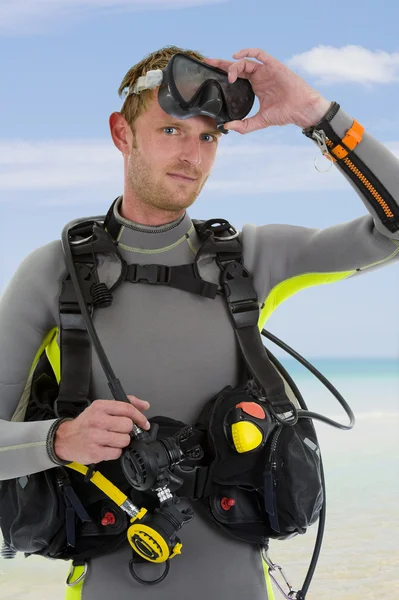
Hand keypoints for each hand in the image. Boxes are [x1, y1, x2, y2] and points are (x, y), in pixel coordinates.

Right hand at [54, 395, 150, 463]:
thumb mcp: (102, 408)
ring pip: (124, 440)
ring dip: (122, 442)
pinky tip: (107, 448)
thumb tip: (144, 405)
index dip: (140, 417)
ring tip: (112, 440)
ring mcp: (95, 436)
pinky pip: (117, 453)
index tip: (144, 423)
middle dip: (128, 430)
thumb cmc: (86, 424)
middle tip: (120, 432)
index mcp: (101, 407)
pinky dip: (115, 452)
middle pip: (128, 425)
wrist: (65, 439)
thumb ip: (124, 405)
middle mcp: (97, 420)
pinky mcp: (95, 452)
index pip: (127, 409)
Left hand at [204, 48, 330, 132]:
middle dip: (221, 64)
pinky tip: (236, 57)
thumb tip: (227, 128)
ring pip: (246, 61)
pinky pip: (259, 54)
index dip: (223, 74)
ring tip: (229, 75)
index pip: (236, 77)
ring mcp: (266, 70)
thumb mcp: (260, 121)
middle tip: (207, 63)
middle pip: (237, 66)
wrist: (301, 109)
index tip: (209, 74)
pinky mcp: (273, 65)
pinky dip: (247, 52)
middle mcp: (259, 76)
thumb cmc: (284, 114)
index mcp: (255, 86)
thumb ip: (244, 125)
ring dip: (235, 65)